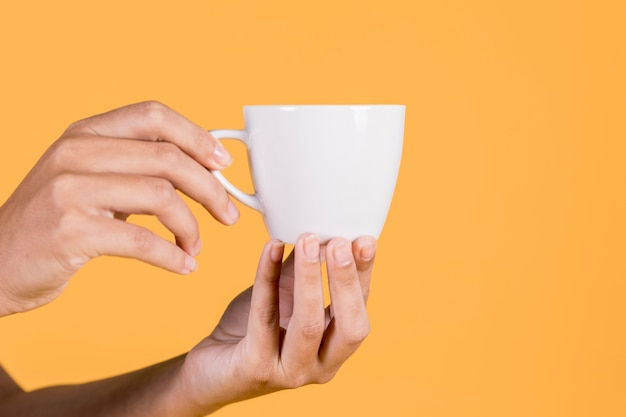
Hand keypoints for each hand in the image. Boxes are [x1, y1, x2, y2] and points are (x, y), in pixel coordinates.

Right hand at [0, 101, 238, 315]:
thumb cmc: (52, 222)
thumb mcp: (87, 178)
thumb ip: (133, 166)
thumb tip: (202, 169)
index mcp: (84, 133)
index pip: (154, 115)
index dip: (198, 137)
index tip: (223, 164)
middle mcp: (76, 153)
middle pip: (168, 158)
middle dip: (211, 189)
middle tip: (229, 214)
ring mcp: (70, 190)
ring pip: (162, 196)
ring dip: (192, 227)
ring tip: (197, 246)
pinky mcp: (70, 231)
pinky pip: (143, 242)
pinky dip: (173, 257)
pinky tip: (183, 266)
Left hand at [177, 234, 375, 413]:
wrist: (210, 370)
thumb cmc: (251, 332)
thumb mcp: (283, 297)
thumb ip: (302, 271)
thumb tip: (317, 230)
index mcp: (335, 348)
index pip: (360, 310)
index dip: (364, 274)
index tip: (365, 240)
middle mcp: (321, 366)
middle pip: (350, 327)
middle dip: (346, 281)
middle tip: (339, 242)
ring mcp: (290, 372)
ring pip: (309, 325)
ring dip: (310, 278)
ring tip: (307, 241)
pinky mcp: (257, 368)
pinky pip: (264, 317)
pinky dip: (268, 277)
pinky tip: (271, 249)